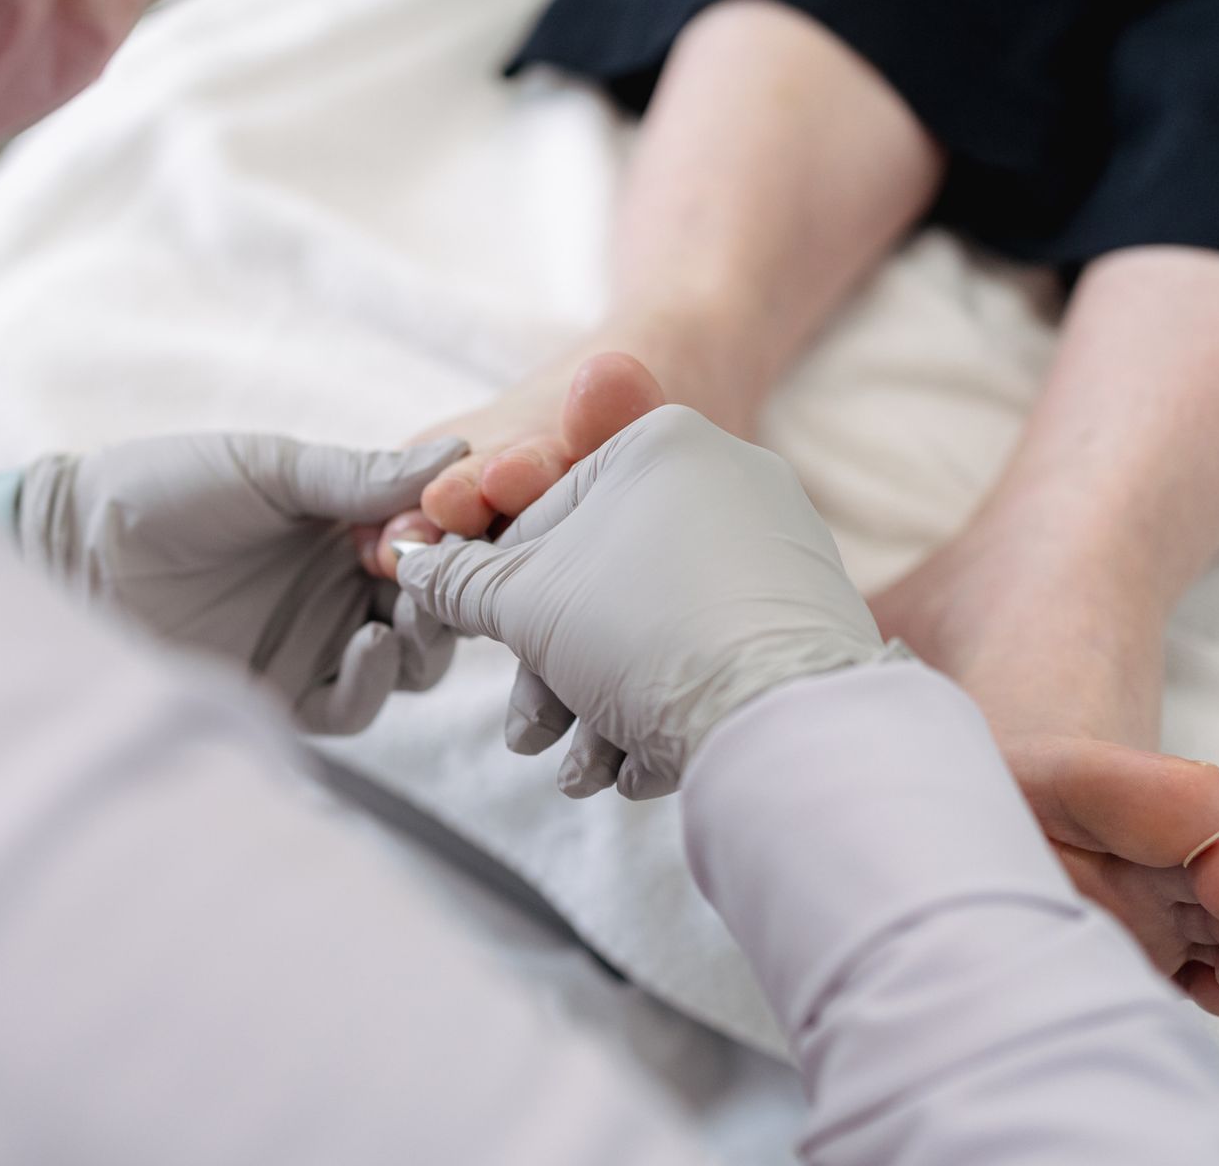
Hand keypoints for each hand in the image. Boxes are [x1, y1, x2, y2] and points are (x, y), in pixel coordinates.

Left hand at [13, 432, 468, 733]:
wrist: (74, 548)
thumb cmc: (164, 488)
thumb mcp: (269, 469)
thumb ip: (359, 475)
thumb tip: (460, 456)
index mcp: (349, 525)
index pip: (438, 539)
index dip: (464, 533)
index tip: (474, 517)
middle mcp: (346, 588)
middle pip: (439, 608)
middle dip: (455, 592)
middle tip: (452, 574)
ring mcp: (319, 645)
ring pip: (412, 663)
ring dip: (425, 638)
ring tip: (408, 610)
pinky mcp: (286, 696)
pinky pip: (354, 707)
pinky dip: (375, 680)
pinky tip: (371, 642)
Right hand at [397, 407, 896, 797]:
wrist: (776, 712)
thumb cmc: (639, 632)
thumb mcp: (522, 604)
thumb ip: (460, 582)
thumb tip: (414, 568)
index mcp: (660, 444)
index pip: (546, 515)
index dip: (505, 592)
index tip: (489, 645)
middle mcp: (728, 479)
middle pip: (603, 584)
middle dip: (556, 675)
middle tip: (529, 736)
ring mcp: (775, 548)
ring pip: (655, 630)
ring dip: (601, 709)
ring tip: (583, 775)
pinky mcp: (805, 616)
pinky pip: (711, 655)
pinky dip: (666, 708)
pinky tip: (639, 768)